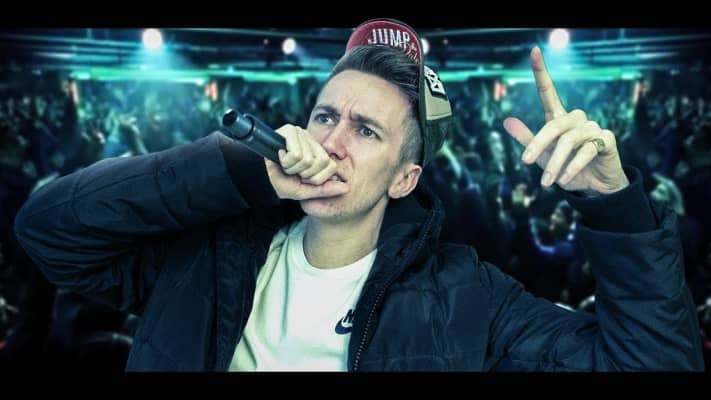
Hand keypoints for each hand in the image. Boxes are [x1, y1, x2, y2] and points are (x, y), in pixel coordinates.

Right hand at [265, 124, 348, 200]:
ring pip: (308, 159)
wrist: (260, 179)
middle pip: (321, 162)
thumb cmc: (282, 183)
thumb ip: (326, 189)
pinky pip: (297, 153)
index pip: (330, 166)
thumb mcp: (306, 190)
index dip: (316, 178)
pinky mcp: (290, 130)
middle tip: (293, 171)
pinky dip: (287, 161)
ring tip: (285, 164)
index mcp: (318, 153)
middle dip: (304, 173)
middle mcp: (311, 141)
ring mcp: (301, 134)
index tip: (302, 178)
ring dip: (293, 168)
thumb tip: (347, 189)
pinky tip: (280, 157)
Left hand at [502, 47, 628, 195]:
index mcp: (558, 119)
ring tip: (547, 182)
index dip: (541, 72)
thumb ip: (526, 140)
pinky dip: (574, 166)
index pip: (548, 91)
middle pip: (554, 125)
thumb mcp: (542, 157)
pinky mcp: (607, 140)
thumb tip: (506, 120)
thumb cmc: (565, 169)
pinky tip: (565, 178)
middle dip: (537, 144)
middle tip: (525, 162)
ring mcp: (593, 128)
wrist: (593, 187)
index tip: (534, 51)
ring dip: (556, 162)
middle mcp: (576, 119)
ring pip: (569, 140)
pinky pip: (587, 150)